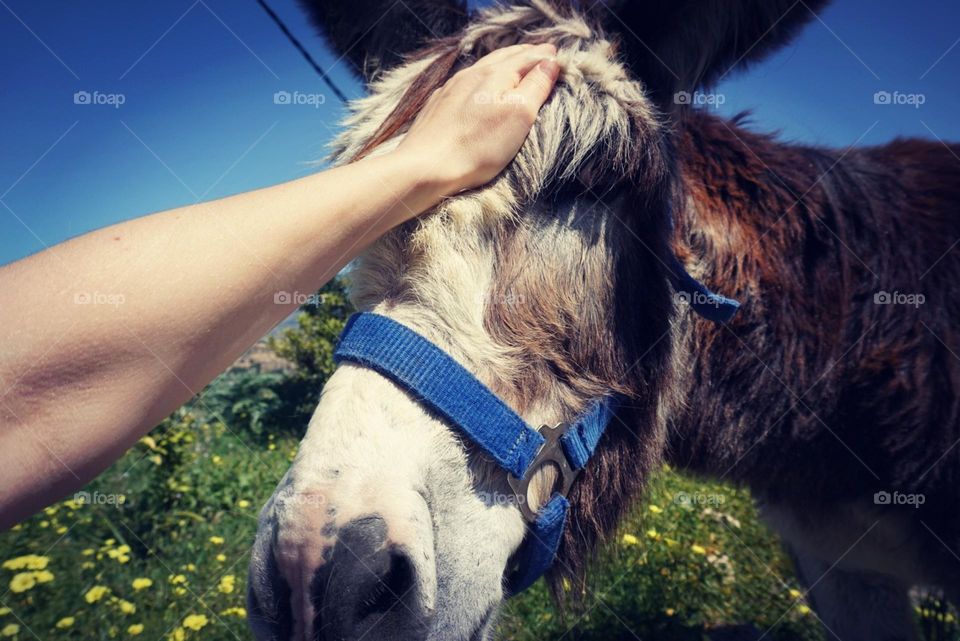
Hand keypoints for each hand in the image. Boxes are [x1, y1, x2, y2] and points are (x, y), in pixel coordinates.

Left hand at [397, 43, 559, 196]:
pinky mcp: (438, 104)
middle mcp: (472, 74)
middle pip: (505, 57)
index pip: (527, 58)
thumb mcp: (519, 116)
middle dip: (525, 54)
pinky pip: (465, 81)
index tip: (558, 53)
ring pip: (483, 66)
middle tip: (541, 52)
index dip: (544, 56)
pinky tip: (480, 82)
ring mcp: (452, 88)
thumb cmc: (477, 146)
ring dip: (503, 61)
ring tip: (515, 61)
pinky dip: (482, 76)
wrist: (426, 167)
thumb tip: (550, 62)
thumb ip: (535, 86)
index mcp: (496, 75)